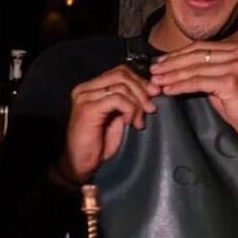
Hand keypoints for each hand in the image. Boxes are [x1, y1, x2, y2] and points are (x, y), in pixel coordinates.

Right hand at [60, 65, 159, 183]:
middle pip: (121, 74)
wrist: (82, 164)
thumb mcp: (117, 117)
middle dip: (141, 89)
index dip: (140, 80)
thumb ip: (127, 101)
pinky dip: (130, 109)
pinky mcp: (88, 108)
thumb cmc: (99, 145)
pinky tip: (130, 123)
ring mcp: (85, 97)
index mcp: (91, 87)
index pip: (119, 72)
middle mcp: (85, 88)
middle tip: (151, 108)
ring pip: (121, 86)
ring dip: (137, 103)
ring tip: (139, 121)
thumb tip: (151, 89)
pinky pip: (117, 99)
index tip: (155, 94)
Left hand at [149, 41, 237, 141]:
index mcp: (237, 49)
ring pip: (194, 69)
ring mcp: (236, 66)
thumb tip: (176, 67)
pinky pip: (198, 82)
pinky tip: (168, 90)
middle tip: (153, 71)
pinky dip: (181, 86)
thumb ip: (205, 70)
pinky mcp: (231, 81)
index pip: (200, 48)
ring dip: (172, 75)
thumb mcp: (222, 81)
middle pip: (195, 56)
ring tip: (156, 81)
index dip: (177, 54)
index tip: (160, 62)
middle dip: (171, 64)